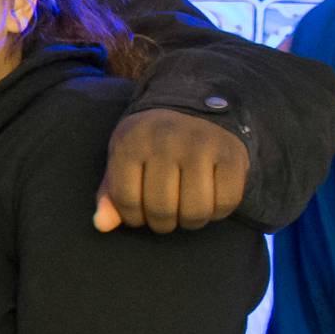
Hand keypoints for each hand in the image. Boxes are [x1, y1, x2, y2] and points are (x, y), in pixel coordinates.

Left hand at [95, 107, 248, 233]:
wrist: (192, 108)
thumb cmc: (150, 143)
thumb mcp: (123, 159)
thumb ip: (110, 193)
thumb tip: (102, 225)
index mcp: (132, 142)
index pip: (126, 200)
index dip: (132, 217)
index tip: (140, 214)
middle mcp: (166, 141)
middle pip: (162, 209)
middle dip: (162, 224)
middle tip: (165, 216)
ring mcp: (202, 146)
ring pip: (195, 210)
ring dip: (190, 221)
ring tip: (186, 212)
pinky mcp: (232, 153)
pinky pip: (227, 202)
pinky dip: (218, 213)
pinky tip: (210, 202)